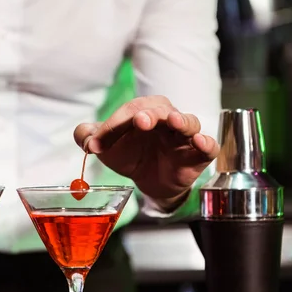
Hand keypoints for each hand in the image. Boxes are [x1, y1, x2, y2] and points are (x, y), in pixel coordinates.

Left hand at [73, 95, 218, 209]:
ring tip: (173, 121)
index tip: (96, 143)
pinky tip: (199, 142)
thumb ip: (90, 138)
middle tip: (140, 120)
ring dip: (181, 121)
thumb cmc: (130, 155)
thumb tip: (83, 136)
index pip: (129, 111)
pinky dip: (206, 142)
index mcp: (143, 111)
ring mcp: (184, 136)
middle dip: (150, 114)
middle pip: (161, 109)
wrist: (149, 181)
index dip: (112, 126)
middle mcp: (166, 119)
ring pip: (188, 122)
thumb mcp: (107, 148)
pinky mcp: (198, 155)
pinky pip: (208, 146)